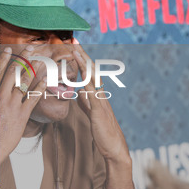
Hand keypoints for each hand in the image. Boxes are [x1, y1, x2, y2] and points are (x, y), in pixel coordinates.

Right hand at [0, 45, 46, 175]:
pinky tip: (46, 79)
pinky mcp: (22, 116)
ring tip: (42, 58)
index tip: (9, 49)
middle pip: (14, 72)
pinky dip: (40, 88)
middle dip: (23, 57)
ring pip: (25, 83)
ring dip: (34, 69)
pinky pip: (33, 98)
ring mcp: (12, 106)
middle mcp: (1, 98)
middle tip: (31, 47)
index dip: (4, 59)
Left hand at [71, 39, 129, 162]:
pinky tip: (81, 75)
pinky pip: (92, 94)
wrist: (114, 148)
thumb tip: (79, 93)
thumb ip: (86, 103)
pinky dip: (86, 83)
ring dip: (84, 64)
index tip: (73, 47)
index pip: (88, 74)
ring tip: (75, 50)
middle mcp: (100, 95)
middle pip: (91, 71)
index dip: (81, 60)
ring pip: (92, 79)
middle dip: (82, 55)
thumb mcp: (91, 114)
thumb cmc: (103, 132)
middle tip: (74, 40)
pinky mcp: (99, 111)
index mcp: (97, 95)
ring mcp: (101, 101)